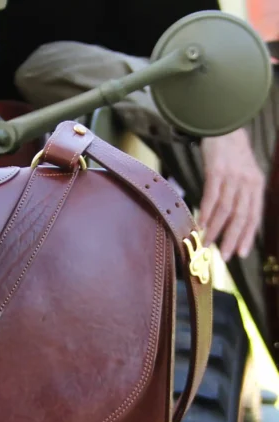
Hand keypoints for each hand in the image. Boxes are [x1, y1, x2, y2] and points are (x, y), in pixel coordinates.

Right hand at [199, 128, 264, 260]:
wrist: (223, 128)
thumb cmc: (231, 156)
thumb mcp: (243, 175)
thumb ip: (240, 196)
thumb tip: (229, 222)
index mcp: (256, 185)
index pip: (254, 216)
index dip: (247, 236)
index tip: (240, 254)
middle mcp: (248, 182)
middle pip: (241, 216)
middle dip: (232, 238)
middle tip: (225, 256)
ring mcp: (233, 176)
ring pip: (226, 209)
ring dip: (216, 230)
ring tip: (207, 244)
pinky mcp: (217, 171)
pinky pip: (212, 196)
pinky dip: (206, 213)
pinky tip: (201, 225)